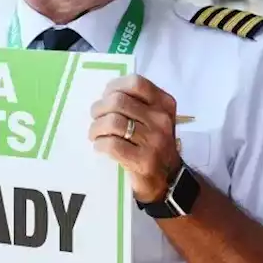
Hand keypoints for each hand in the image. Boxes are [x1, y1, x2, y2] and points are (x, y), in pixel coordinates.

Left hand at [89, 74, 181, 203]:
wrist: (167, 179)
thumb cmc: (153, 145)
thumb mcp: (154, 119)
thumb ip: (136, 104)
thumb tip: (105, 96)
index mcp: (164, 104)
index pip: (135, 83)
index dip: (113, 87)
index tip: (105, 97)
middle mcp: (162, 119)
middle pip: (118, 101)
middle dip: (98, 110)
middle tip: (96, 119)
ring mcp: (154, 140)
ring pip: (112, 122)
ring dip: (96, 128)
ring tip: (95, 135)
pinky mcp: (144, 160)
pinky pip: (111, 145)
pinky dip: (100, 144)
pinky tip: (100, 147)